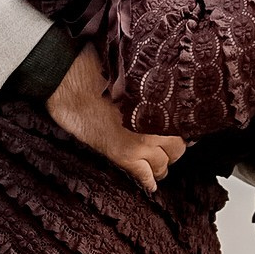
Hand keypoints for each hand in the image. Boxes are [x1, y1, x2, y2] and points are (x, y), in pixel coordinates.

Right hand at [47, 44, 184, 193]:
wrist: (70, 80)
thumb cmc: (97, 68)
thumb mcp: (133, 73)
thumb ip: (152, 87)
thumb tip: (163, 92)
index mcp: (161, 101)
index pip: (184, 126)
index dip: (180, 132)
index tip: (178, 134)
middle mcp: (157, 123)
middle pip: (178, 147)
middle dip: (172, 150)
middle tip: (165, 149)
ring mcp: (142, 141)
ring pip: (164, 164)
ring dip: (160, 165)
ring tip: (156, 166)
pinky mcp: (124, 155)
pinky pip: (145, 176)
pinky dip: (148, 182)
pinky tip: (149, 184)